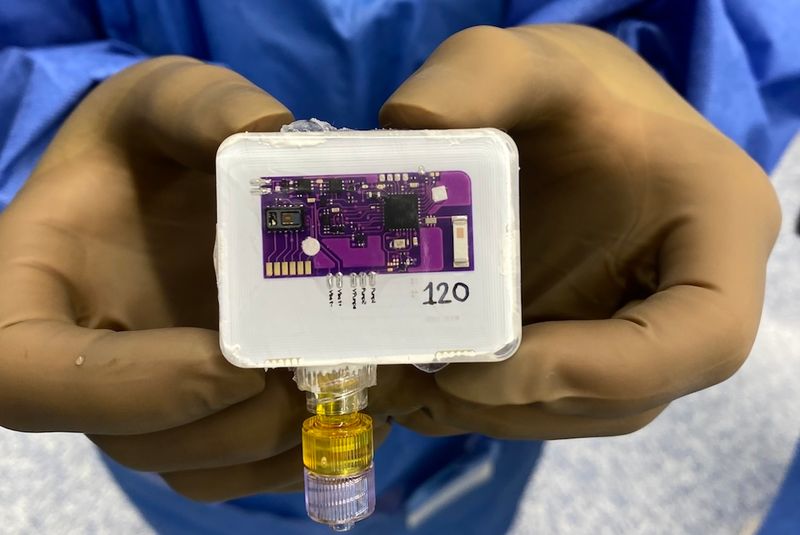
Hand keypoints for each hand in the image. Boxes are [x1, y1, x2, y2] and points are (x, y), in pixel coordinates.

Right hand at [0, 56, 315, 498]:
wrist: (162, 188)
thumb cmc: (142, 147)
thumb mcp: (158, 101)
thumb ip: (195, 105)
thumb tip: (272, 136)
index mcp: (28, 298)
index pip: (34, 378)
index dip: (136, 389)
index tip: (231, 359)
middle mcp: (78, 370)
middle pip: (137, 442)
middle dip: (239, 420)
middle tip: (321, 371)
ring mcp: (139, 403)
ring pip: (195, 466)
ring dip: (278, 442)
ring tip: (353, 390)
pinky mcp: (192, 418)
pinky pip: (234, 470)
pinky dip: (295, 452)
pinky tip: (353, 409)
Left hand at [378, 25, 780, 438]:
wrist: (565, 118)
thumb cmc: (559, 90)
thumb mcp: (517, 63)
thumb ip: (471, 79)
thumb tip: (406, 128)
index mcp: (717, 223)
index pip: (705, 334)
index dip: (597, 371)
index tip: (483, 367)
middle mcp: (689, 295)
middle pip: (630, 394)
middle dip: (520, 400)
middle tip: (421, 380)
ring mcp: (639, 329)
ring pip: (582, 408)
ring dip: (490, 412)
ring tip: (400, 384)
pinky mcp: (588, 343)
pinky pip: (549, 399)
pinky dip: (477, 404)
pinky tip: (409, 381)